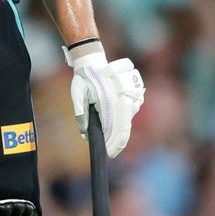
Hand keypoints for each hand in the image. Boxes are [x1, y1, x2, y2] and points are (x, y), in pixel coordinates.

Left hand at [64, 40, 144, 158]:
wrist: (93, 61)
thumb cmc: (84, 78)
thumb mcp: (77, 94)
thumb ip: (80, 113)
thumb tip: (85, 133)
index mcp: (111, 99)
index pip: (118, 128)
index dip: (114, 144)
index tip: (109, 154)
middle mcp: (126, 98)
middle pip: (125, 128)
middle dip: (117, 142)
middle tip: (109, 151)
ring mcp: (134, 96)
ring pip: (127, 121)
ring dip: (118, 129)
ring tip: (107, 132)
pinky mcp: (137, 95)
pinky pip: (130, 113)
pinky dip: (121, 120)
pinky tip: (111, 118)